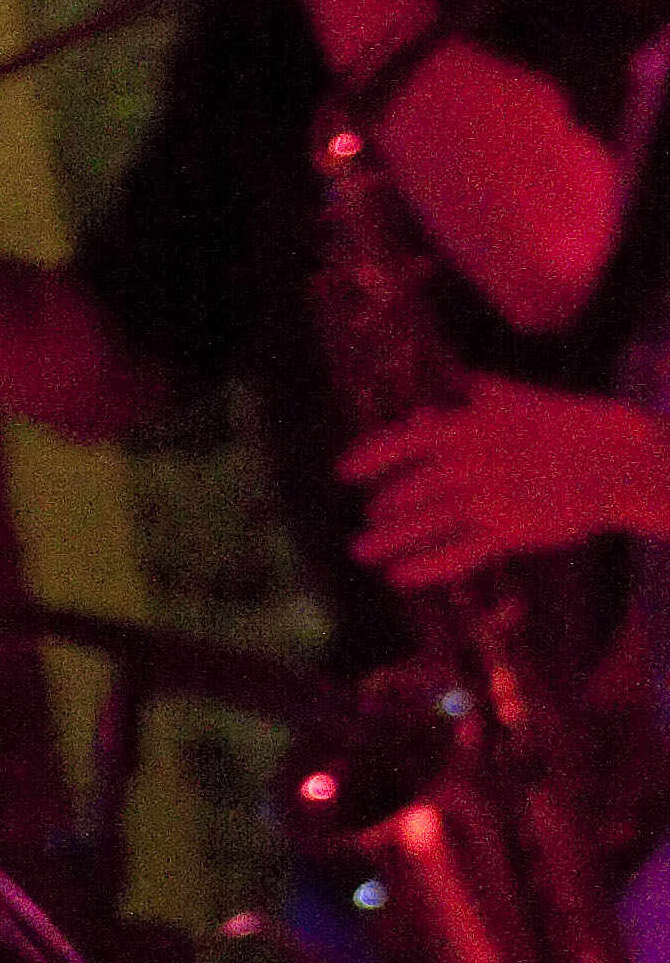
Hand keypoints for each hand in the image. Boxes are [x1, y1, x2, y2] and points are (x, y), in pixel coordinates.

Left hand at [347, 383, 669, 587]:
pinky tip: (398, 576)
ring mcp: (486, 498)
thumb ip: (483, 393)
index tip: (343, 471)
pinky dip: (423, 566)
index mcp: (471, 425)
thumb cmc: (576, 426)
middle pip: (408, 489)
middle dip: (381, 508)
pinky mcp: (507, 531)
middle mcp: (469, 462)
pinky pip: (455, 553)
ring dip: (388, 539)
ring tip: (362, 551)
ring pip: (423, 524)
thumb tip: (456, 386)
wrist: (619, 462)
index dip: (369, 456)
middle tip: (365, 521)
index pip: (404, 440)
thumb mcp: (525, 399)